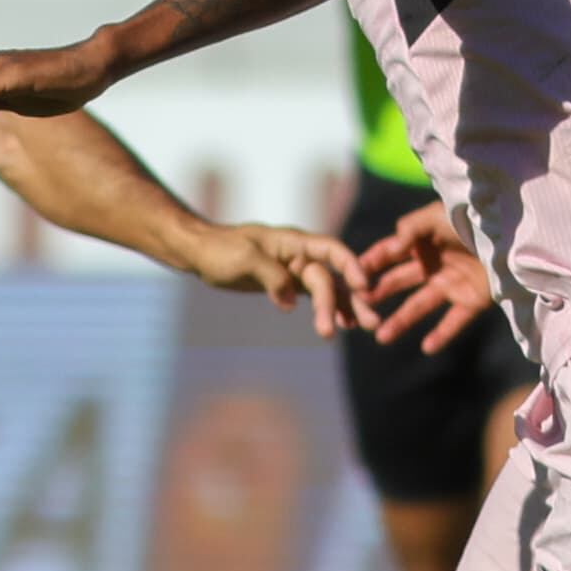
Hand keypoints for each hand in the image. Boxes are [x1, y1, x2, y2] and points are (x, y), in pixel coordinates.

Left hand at [177, 220, 364, 334]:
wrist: (201, 253)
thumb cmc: (220, 249)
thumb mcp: (243, 259)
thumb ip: (271, 277)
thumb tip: (291, 301)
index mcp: (293, 241)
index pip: (330, 250)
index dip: (350, 265)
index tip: (363, 286)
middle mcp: (300, 255)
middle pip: (332, 276)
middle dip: (351, 299)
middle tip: (369, 323)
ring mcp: (295, 270)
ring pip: (328, 289)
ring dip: (344, 308)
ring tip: (363, 328)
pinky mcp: (288, 285)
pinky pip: (314, 297)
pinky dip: (328, 310)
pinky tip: (341, 324)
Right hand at [358, 199, 496, 351]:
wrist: (514, 235)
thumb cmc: (475, 219)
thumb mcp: (439, 216)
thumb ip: (411, 228)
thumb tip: (391, 247)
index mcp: (424, 242)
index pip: (391, 254)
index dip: (371, 264)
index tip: (350, 276)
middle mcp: (434, 264)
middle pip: (400, 282)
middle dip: (378, 294)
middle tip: (358, 308)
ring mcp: (452, 284)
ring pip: (420, 306)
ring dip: (401, 321)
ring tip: (381, 336)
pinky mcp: (472, 300)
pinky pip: (454, 321)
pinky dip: (441, 335)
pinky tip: (426, 347)